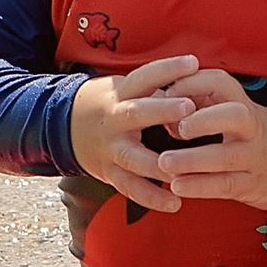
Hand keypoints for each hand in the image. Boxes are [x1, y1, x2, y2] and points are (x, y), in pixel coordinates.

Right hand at [68, 54, 202, 213]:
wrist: (67, 127)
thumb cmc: (113, 106)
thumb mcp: (127, 90)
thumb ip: (157, 91)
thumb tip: (200, 84)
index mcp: (121, 94)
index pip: (145, 76)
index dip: (167, 69)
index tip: (193, 62)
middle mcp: (114, 120)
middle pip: (136, 113)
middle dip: (161, 110)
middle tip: (188, 107)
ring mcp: (111, 149)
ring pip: (134, 158)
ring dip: (159, 166)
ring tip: (184, 172)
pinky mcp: (110, 173)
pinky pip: (131, 188)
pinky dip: (152, 198)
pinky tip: (175, 204)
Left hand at [156, 67, 266, 211]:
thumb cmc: (244, 132)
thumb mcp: (228, 110)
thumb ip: (197, 104)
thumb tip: (154, 98)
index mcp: (241, 102)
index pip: (221, 82)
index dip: (194, 84)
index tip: (168, 92)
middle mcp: (251, 127)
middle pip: (235, 116)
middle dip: (205, 120)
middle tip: (178, 128)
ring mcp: (253, 156)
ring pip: (227, 156)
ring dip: (193, 160)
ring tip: (164, 163)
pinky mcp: (250, 184)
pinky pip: (225, 185)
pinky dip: (200, 187)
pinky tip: (177, 186)